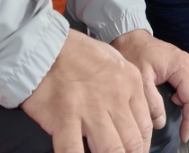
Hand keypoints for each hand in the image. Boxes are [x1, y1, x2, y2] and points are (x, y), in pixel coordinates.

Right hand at [22, 29, 153, 152]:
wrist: (43, 45)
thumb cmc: (77, 53)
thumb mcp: (115, 61)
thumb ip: (129, 88)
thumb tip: (137, 115)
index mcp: (131, 82)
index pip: (145, 126)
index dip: (142, 146)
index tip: (135, 152)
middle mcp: (116, 98)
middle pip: (132, 142)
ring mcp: (90, 109)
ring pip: (112, 151)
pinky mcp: (64, 118)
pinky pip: (74, 151)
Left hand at [111, 29, 188, 141]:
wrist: (127, 35)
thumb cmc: (132, 54)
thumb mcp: (140, 80)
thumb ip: (152, 102)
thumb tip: (161, 122)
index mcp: (180, 66)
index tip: (183, 135)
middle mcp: (187, 64)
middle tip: (174, 111)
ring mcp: (185, 63)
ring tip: (170, 103)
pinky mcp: (180, 65)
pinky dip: (184, 93)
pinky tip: (168, 95)